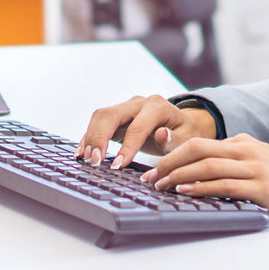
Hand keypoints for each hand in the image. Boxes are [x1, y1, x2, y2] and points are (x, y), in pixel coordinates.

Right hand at [77, 94, 217, 168]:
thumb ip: (174, 140)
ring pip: (100, 116)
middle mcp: (138, 103)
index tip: (118, 166)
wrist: (183, 125)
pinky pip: (98, 123)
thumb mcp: (187, 139)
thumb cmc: (185, 134)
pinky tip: (81, 153)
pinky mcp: (117, 117)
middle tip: (95, 162)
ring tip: (87, 160)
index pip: (137, 126)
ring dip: (91, 137)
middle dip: (100, 138)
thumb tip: (161, 134)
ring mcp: (126, 108)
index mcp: (157, 106)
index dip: (126, 147)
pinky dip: (88, 137)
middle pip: (111, 115)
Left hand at [144, 134, 268, 224]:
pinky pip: (225, 184)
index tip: (154, 169)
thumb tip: (203, 177)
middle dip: (167, 162)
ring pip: (207, 164)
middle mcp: (247, 150)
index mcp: (244, 143)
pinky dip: (201, 187)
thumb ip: (236, 165)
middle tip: (148, 178)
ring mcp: (256, 167)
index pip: (199, 143)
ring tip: (159, 186)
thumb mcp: (261, 165)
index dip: (172, 155)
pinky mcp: (263, 186)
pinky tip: (186, 192)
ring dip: (178, 176)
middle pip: (197, 148)